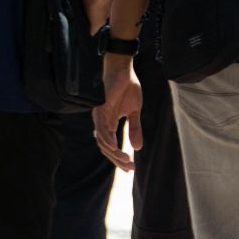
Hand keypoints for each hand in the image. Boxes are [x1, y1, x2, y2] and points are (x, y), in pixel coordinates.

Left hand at [93, 54, 142, 171]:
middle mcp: (102, 122)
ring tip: (126, 160)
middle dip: (117, 160)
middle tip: (130, 168)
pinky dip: (108, 140)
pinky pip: (101, 129)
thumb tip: (138, 148)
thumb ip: (134, 129)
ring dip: (114, 153)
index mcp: (109, 123)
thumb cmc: (128, 87)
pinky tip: (116, 147)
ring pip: (103, 142)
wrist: (124, 69)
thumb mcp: (134, 112)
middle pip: (105, 148)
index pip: (111, 147)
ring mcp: (100, 116)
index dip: (119, 159)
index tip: (130, 169)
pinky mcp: (100, 109)